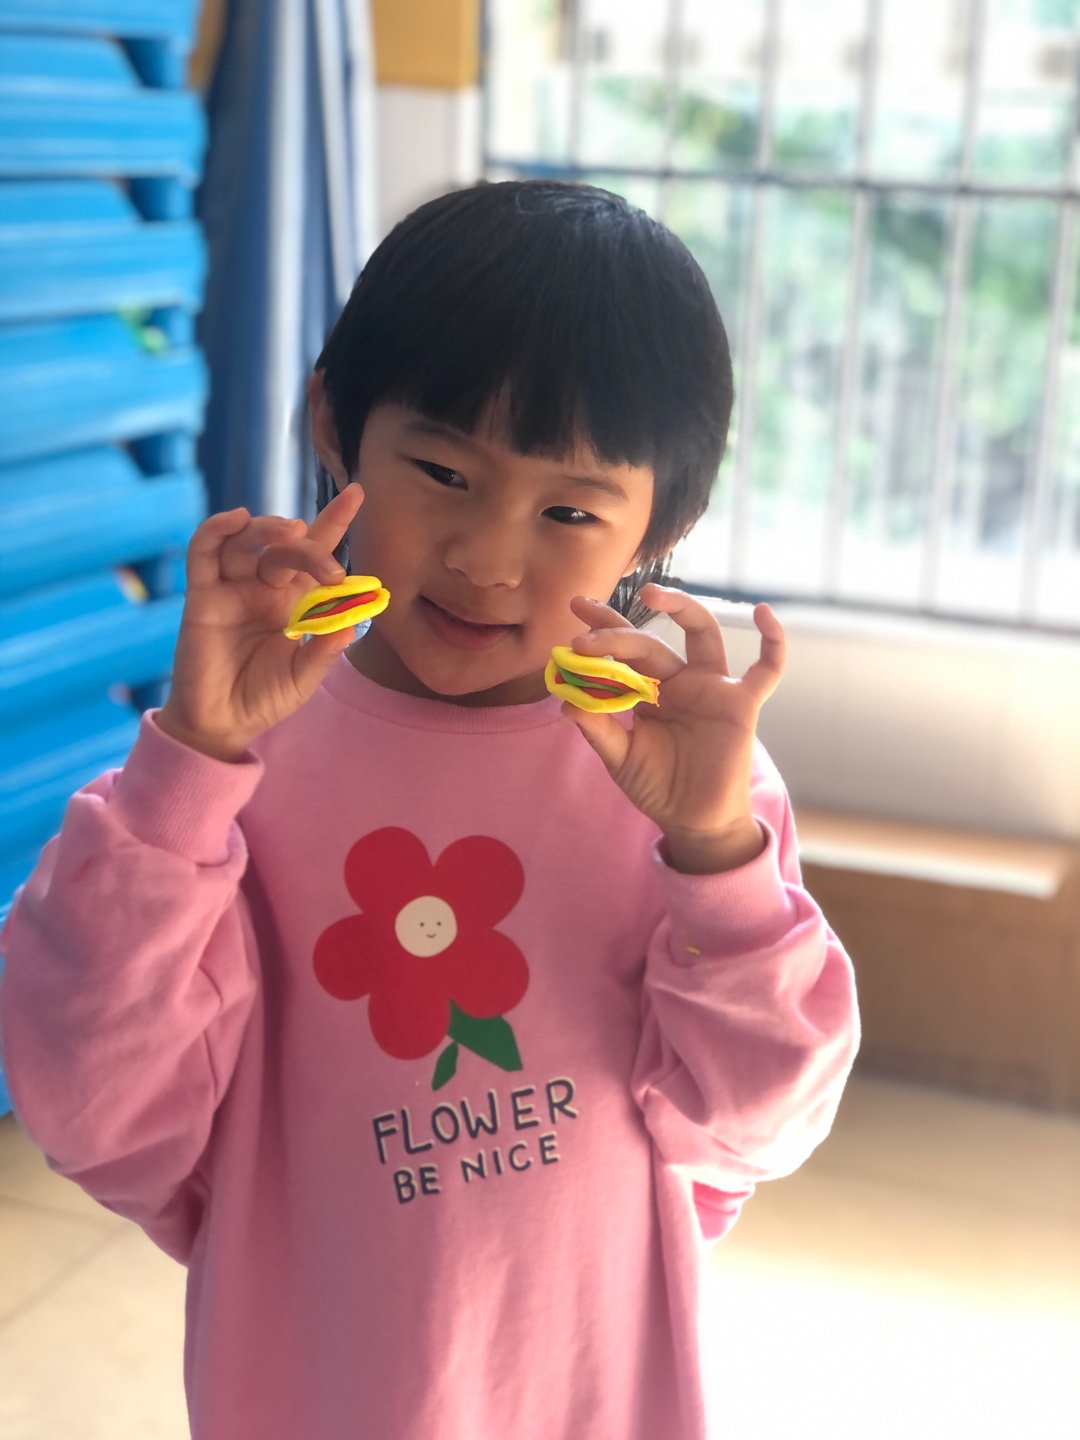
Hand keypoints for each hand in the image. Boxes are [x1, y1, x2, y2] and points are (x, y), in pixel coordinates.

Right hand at [156, 484, 365, 761]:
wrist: (222, 723)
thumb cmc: (265, 699)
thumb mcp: (304, 677)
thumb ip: (324, 650)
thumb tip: (349, 623)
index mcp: (295, 601)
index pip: (317, 552)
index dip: (334, 522)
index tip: (358, 492)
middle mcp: (265, 588)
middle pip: (287, 547)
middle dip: (310, 548)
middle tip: (328, 570)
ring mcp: (232, 588)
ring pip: (248, 540)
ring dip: (269, 528)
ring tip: (290, 531)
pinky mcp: (201, 595)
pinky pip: (204, 551)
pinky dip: (217, 529)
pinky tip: (237, 518)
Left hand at [561, 586, 785, 873]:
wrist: (694, 820)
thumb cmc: (658, 786)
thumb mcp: (620, 759)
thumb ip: (598, 730)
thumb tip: (567, 701)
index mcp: (646, 690)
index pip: (622, 650)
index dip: (603, 626)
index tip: (577, 606)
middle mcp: (678, 680)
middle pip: (649, 643)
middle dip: (616, 635)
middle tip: (584, 638)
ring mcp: (711, 687)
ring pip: (702, 633)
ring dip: (681, 608)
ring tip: (651, 594)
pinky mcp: (742, 704)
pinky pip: (766, 669)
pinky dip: (773, 642)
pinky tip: (765, 613)